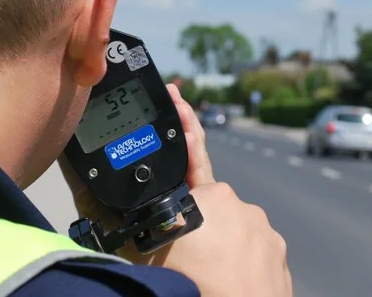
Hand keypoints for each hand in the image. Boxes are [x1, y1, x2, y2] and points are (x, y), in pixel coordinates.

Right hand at [60, 85, 292, 296]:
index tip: (177, 94)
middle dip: (194, 216)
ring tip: (204, 272)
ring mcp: (262, 228)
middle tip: (181, 248)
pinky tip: (225, 277)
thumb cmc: (191, 290)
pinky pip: (250, 246)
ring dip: (217, 241)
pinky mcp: (277, 252)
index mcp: (206, 198)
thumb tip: (93, 204)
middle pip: (207, 202)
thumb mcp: (147, 256)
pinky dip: (237, 257)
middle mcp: (238, 205)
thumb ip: (133, 225)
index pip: (191, 151)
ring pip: (231, 227)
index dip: (182, 122)